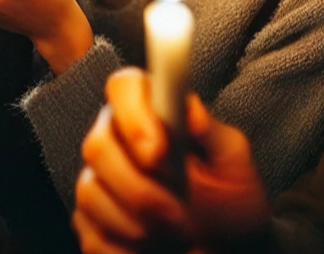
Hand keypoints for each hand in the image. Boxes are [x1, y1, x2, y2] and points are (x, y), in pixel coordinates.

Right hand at [73, 68, 268, 253]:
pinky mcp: (91, 224)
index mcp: (150, 111)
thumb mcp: (233, 162)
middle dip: (139, 187)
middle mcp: (117, 139)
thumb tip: (189, 107)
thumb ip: (211, 131)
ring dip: (139, 224)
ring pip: (90, 193)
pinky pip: (92, 235)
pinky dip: (126, 250)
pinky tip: (155, 250)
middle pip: (98, 145)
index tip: (160, 152)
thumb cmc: (230, 199)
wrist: (229, 247)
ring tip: (177, 235)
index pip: (123, 87)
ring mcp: (99, 182)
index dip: (133, 115)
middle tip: (179, 214)